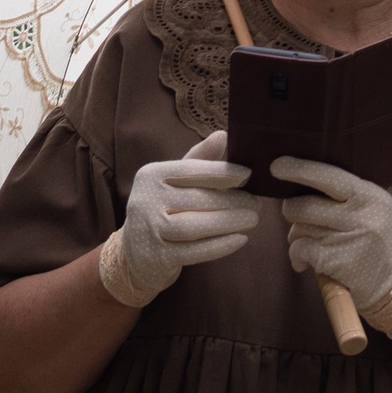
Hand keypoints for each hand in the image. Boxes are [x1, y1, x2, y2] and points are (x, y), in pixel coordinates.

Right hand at [102, 130, 255, 307]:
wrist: (135, 254)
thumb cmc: (163, 209)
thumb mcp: (175, 182)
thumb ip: (199, 159)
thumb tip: (224, 135)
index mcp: (151, 175)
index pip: (192, 170)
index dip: (222, 172)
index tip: (248, 174)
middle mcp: (145, 200)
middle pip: (198, 199)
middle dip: (232, 200)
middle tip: (257, 202)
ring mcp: (149, 231)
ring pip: (196, 226)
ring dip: (230, 222)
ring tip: (253, 219)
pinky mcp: (157, 257)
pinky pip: (195, 251)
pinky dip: (221, 246)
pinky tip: (240, 239)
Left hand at [272, 156, 391, 319]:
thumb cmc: (372, 237)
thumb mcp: (370, 207)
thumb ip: (341, 193)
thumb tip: (295, 180)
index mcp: (370, 196)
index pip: (329, 176)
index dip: (300, 170)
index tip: (277, 166)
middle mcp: (362, 216)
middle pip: (304, 205)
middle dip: (292, 211)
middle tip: (300, 218)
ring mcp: (349, 240)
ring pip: (298, 228)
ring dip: (297, 236)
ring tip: (314, 243)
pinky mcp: (335, 262)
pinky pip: (299, 249)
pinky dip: (296, 256)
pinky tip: (307, 262)